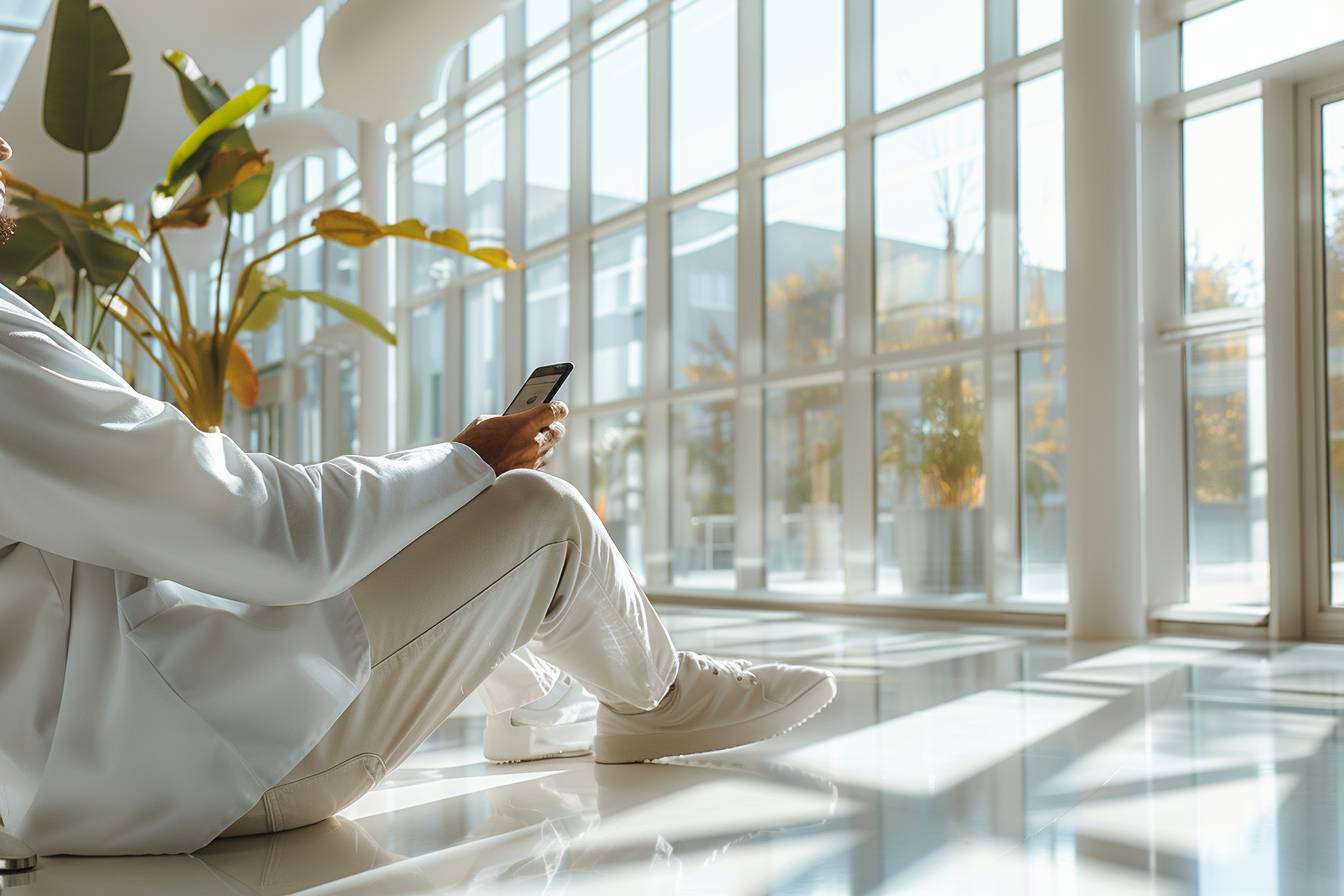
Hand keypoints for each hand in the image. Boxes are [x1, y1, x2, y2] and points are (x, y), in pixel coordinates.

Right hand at [452, 402, 567, 475]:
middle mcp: (534, 442)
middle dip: (552, 428)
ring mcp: (532, 461)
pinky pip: (538, 465)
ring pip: (549, 450)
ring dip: (543, 445)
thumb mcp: (487, 422)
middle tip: (544, 426)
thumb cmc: (472, 444)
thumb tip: (517, 424)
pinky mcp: (527, 475)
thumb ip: (508, 421)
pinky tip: (521, 458)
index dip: (559, 408)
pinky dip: (532, 460)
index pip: (555, 411)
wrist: (465, 473)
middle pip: (558, 432)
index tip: (558, 408)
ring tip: (529, 443)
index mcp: (525, 423)